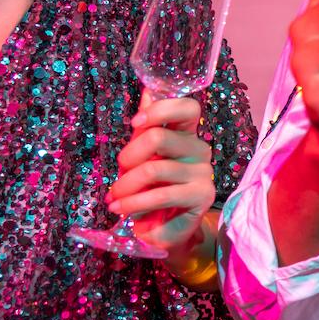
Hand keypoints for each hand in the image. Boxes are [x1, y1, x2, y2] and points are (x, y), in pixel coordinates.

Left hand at [107, 93, 215, 256]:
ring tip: (114, 199)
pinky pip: (161, 195)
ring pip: (153, 169)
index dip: (160, 110)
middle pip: (159, 137)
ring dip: (125, 186)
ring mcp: (204, 173)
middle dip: (128, 156)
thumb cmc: (152, 189)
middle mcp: (200, 150)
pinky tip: (121, 208)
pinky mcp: (202, 196)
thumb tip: (148, 89)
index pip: (188, 107)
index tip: (135, 123)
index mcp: (187, 135)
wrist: (163, 229)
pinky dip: (134, 203)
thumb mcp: (144, 157)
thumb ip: (147, 127)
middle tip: (119, 173)